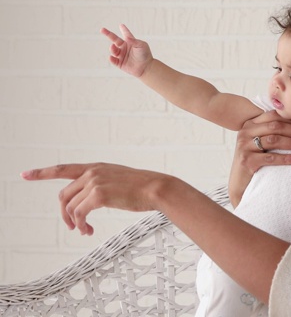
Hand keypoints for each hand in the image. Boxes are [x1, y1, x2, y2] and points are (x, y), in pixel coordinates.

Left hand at [21, 163, 182, 235]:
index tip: (25, 174)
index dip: (42, 172)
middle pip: (64, 194)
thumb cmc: (143, 187)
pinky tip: (88, 230)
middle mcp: (92, 172)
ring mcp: (95, 182)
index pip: (63, 168)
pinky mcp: (99, 195)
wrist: (157, 188)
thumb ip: (102, 184)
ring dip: (73, 222)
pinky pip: (79, 214)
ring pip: (70, 206)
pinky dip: (80, 224)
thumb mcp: (119, 180)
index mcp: (96, 167)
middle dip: (64, 213)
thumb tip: (90, 201)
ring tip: (84, 231)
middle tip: (72, 227)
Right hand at [101, 24, 152, 77]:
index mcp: (131, 42)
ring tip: (113, 47)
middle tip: (102, 29)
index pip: (126, 34)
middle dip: (108, 34)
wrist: (146, 68)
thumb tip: (127, 37)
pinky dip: (111, 59)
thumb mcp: (142, 46)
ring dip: (112, 48)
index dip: (124, 30)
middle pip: (115, 40)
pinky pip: (113, 60)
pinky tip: (111, 57)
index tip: (121, 25)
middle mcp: (125, 48)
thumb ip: (134, 41)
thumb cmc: (145, 55)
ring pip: (113, 50)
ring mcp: (122, 55)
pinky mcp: (120, 63)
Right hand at [227, 111, 290, 204]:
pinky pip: (270, 157)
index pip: (274, 116)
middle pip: (276, 126)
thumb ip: (273, 131)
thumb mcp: (261, 142)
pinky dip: (285, 158)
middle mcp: (245, 132)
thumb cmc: (255, 161)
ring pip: (274, 140)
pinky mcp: (246, 160)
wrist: (239, 183)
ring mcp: (244, 146)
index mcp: (250, 124)